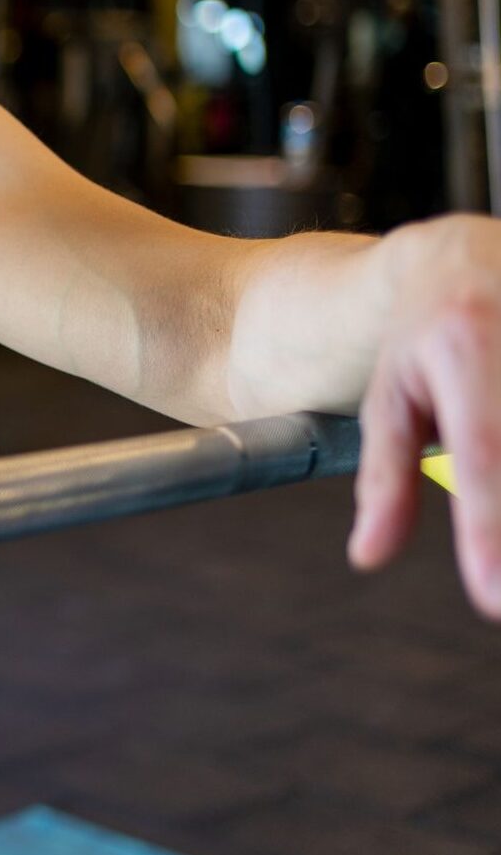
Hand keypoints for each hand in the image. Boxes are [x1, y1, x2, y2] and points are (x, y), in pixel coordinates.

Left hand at [351, 215, 500, 617]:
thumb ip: (384, 479)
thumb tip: (367, 554)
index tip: (494, 599)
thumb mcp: (391, 399)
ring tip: (492, 547)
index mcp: (464, 343)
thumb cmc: (425, 337)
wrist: (471, 255)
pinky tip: (500, 489)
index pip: (487, 452)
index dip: (492, 529)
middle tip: (497, 596)